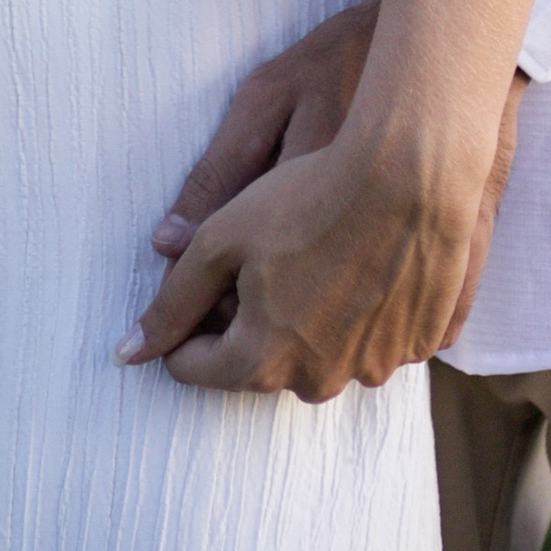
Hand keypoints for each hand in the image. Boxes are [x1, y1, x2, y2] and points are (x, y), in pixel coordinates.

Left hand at [123, 101, 509, 398]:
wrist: (417, 170)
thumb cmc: (313, 194)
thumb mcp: (224, 235)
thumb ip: (174, 299)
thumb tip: (128, 352)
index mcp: (264, 359)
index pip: (201, 367)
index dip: (185, 324)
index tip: (190, 285)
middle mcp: (320, 380)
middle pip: (265, 361)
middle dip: (251, 319)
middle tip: (258, 254)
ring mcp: (377, 365)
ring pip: (326, 351)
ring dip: (313, 316)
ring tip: (317, 250)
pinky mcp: (423, 340)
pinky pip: (381, 335)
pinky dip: (369, 308)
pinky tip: (367, 255)